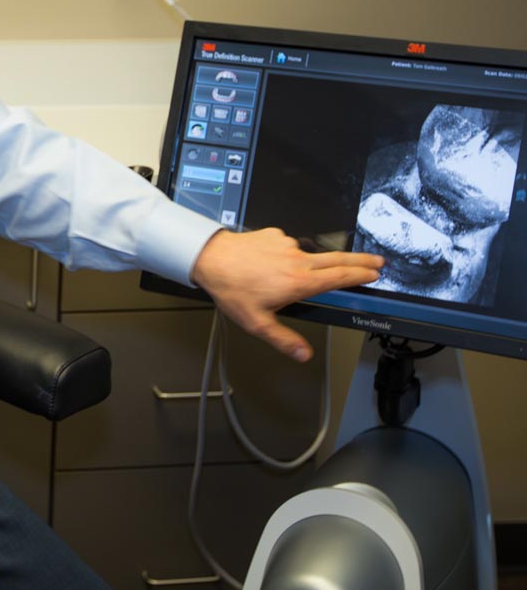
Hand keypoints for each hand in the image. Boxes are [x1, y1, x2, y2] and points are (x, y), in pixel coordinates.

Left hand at [191, 227, 382, 361]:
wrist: (211, 258)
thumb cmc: (232, 288)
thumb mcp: (257, 322)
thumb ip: (283, 339)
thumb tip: (303, 354)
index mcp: (299, 282)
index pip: (339, 277)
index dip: (360, 275)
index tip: (374, 274)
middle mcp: (297, 260)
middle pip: (338, 259)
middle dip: (361, 260)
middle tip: (377, 262)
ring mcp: (287, 245)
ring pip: (309, 254)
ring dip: (310, 263)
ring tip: (286, 277)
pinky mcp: (275, 235)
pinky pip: (287, 246)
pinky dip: (285, 255)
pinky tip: (269, 265)